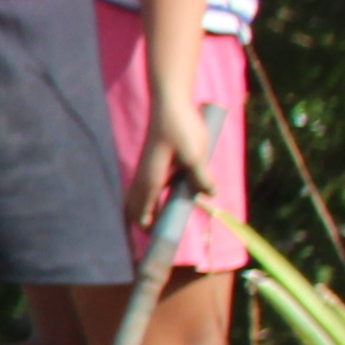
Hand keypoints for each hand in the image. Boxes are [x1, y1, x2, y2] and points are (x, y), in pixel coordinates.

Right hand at [136, 89, 213, 229]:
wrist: (170, 102)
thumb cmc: (181, 127)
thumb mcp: (196, 154)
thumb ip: (201, 177)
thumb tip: (210, 194)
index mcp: (151, 180)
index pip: (143, 213)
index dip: (149, 229)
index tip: (160, 241)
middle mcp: (145, 177)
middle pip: (134, 208)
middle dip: (144, 223)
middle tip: (160, 236)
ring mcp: (147, 169)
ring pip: (140, 197)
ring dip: (148, 210)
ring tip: (165, 220)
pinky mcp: (154, 162)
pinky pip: (149, 187)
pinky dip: (153, 198)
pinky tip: (172, 196)